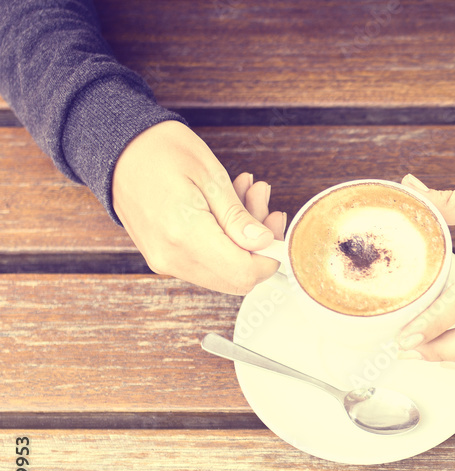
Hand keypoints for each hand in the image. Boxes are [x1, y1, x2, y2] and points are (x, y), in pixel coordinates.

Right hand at [111, 120, 285, 294]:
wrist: (115, 146)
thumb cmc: (159, 150)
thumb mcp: (210, 175)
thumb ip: (238, 217)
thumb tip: (264, 243)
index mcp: (184, 235)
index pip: (243, 273)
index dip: (269, 257)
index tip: (276, 228)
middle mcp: (171, 257)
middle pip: (236, 278)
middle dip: (258, 246)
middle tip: (262, 204)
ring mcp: (164, 260)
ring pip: (222, 270)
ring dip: (242, 239)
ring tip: (245, 194)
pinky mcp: (162, 256)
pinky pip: (205, 261)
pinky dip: (224, 240)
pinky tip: (226, 206)